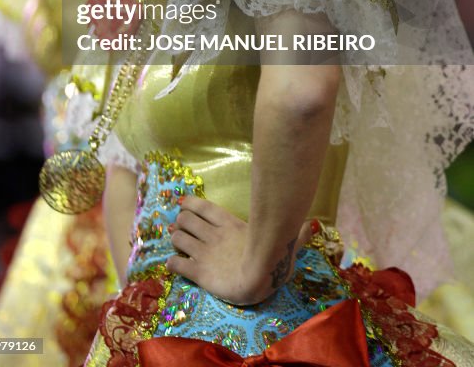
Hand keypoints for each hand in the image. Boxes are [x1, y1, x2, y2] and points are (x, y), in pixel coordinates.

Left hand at [166, 196, 296, 304]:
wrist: (257, 280)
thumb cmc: (272, 261)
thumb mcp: (284, 244)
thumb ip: (296, 235)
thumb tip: (313, 224)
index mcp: (229, 223)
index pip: (203, 206)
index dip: (189, 203)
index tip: (181, 203)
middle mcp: (212, 234)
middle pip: (185, 219)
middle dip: (180, 222)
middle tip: (179, 228)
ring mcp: (203, 252)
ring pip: (178, 237)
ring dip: (175, 239)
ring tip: (176, 243)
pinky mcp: (197, 272)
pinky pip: (176, 263)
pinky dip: (172, 263)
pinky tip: (173, 264)